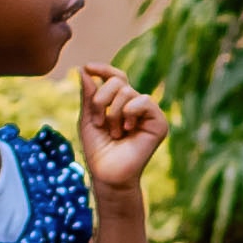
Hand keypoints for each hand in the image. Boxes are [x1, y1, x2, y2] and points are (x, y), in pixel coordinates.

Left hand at [73, 64, 168, 196]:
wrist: (108, 175)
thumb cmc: (98, 150)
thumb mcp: (88, 119)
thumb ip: (89, 96)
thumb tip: (83, 69)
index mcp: (121, 103)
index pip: (116, 77)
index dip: (103, 69)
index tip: (87, 67)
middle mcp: (136, 105)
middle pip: (118, 81)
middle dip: (101, 99)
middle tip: (99, 122)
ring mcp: (148, 114)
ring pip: (128, 91)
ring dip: (113, 112)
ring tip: (114, 133)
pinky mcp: (159, 123)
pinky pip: (144, 101)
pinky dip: (129, 113)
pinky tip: (127, 130)